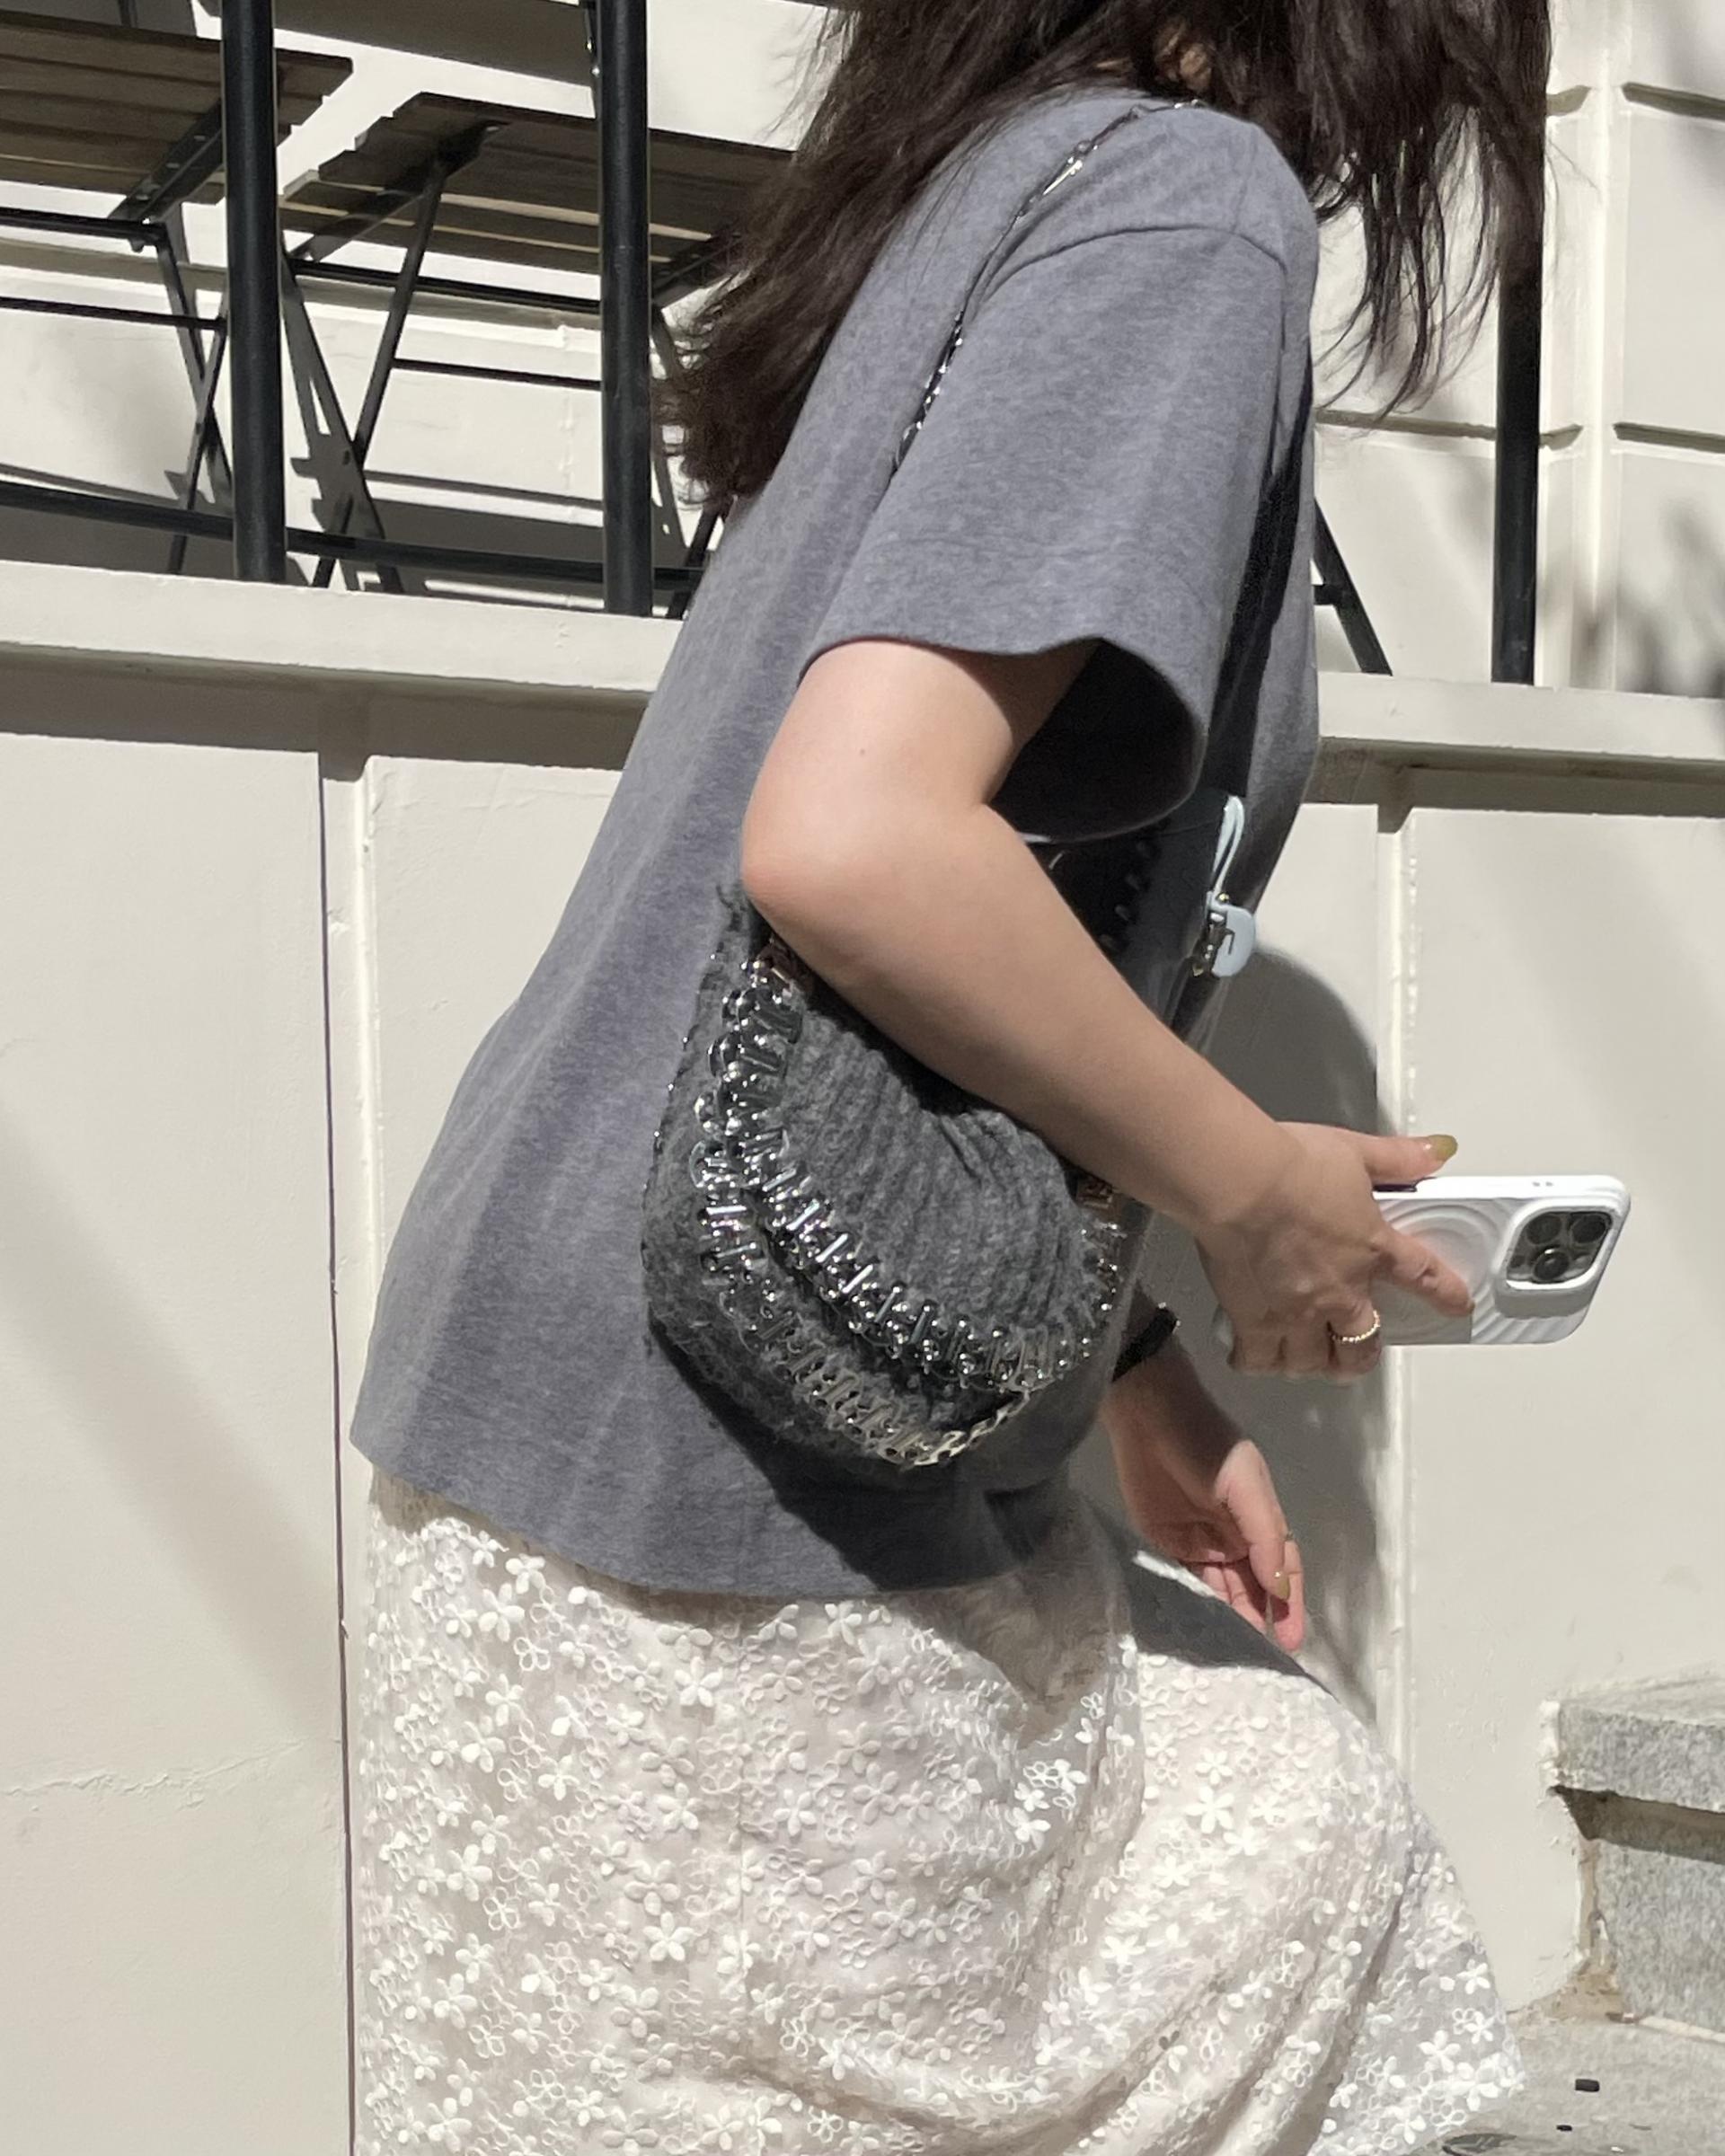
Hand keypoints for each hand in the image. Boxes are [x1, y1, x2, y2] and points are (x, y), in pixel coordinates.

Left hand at [1101, 1342, 1304, 1651]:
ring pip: (1220, 1589)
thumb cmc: (1205, 1443)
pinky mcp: (1166, 1542)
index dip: (1289, 1604)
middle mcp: (1234, 1536)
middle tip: (1259, 1660)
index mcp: (1261, 1519)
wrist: (1147, 1415)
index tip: (1291, 1642)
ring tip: (1232, 1654)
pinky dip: (1195, 1604)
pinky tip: (1199, 1629)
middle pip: (1252, 1586)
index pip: (1282, 1570)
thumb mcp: (1245, 1484)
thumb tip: (1280, 1588)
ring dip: (1228, 1618)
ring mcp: (1199, 1541)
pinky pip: (1185, 1580)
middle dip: (1259, 1619)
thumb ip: (1263, 1536)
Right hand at [1194, 1126, 1470, 1380]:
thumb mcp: (1354, 1151)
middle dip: (1363, 1354)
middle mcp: (1339, 1291)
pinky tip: (1252, 1354)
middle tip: (1359, 1352)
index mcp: (1371, 1249)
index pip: (1423, 1278)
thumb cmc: (1289, 1166)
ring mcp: (1296, 1311)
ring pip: (1313, 1362)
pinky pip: (1258, 1359)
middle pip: (1362, 1345)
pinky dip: (1258, 1361)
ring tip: (1309, 1358)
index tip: (1456, 1304)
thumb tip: (1434, 1151)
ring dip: (1314, 1363)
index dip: (1445, 1294)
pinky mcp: (1253, 1318)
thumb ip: (1396, 1158)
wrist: (1240, 1183)